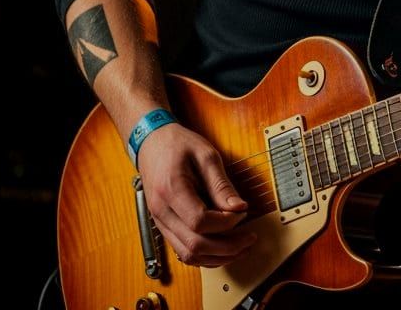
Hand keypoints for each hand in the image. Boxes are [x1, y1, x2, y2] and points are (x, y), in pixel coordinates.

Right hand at [136, 122, 255, 266]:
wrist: (151, 142)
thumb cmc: (177, 144)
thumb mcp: (206, 156)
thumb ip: (221, 185)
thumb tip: (239, 208)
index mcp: (171, 190)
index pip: (200, 221)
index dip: (226, 223)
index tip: (242, 213)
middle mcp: (161, 211)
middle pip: (195, 245)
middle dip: (227, 247)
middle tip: (249, 238)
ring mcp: (160, 221)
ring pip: (188, 255)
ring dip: (217, 257)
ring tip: (240, 248)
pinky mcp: (164, 225)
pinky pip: (183, 250)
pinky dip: (205, 255)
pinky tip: (222, 248)